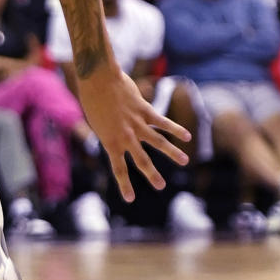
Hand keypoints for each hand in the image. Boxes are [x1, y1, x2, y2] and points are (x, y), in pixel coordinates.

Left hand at [77, 65, 189, 202]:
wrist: (97, 80)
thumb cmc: (92, 100)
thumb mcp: (97, 122)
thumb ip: (111, 132)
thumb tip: (121, 136)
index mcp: (110, 142)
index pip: (119, 169)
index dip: (124, 185)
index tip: (130, 199)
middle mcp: (125, 136)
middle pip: (142, 160)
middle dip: (152, 174)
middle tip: (161, 186)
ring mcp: (136, 124)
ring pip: (158, 141)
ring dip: (172, 152)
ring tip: (185, 161)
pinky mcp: (144, 110)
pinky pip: (162, 122)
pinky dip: (175, 129)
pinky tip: (187, 136)